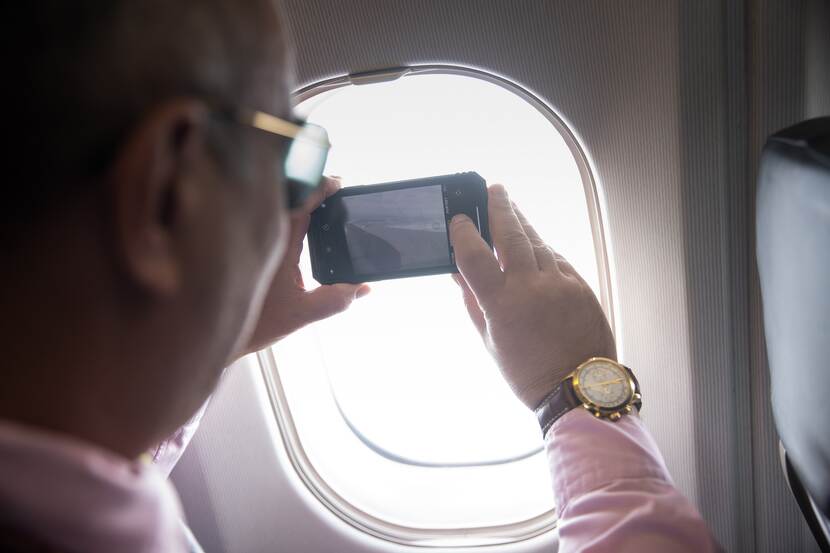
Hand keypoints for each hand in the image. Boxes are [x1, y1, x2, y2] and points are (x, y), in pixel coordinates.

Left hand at [243, 177, 369, 354]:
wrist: (213, 332)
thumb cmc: (252, 324)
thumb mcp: (300, 314)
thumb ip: (334, 301)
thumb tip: (362, 288)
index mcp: (278, 245)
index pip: (301, 203)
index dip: (321, 187)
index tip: (338, 183)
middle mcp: (263, 236)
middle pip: (289, 196)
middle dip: (312, 188)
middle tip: (334, 190)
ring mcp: (253, 240)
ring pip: (276, 206)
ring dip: (297, 199)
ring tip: (321, 202)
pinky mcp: (248, 247)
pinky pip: (268, 218)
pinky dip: (286, 213)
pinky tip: (300, 225)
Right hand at [449, 184, 615, 409]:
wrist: (578, 387)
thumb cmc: (528, 372)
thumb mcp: (490, 339)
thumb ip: (473, 302)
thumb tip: (458, 274)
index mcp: (502, 305)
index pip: (475, 256)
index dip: (464, 233)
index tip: (459, 218)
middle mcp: (531, 288)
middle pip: (512, 235)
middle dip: (500, 207)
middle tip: (493, 189)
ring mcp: (560, 284)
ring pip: (537, 243)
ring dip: (523, 225)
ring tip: (511, 210)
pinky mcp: (581, 286)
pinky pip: (558, 259)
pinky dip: (543, 251)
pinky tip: (535, 247)